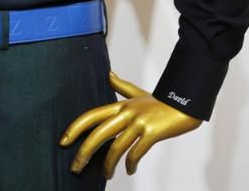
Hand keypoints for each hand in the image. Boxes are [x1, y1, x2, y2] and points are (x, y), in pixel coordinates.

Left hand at [58, 68, 202, 178]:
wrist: (184, 102)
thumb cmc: (160, 101)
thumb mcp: (137, 93)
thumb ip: (121, 86)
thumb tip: (108, 74)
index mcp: (121, 105)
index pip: (92, 115)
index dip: (76, 127)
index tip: (64, 141)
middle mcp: (127, 113)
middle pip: (99, 133)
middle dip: (84, 152)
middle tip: (75, 167)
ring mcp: (139, 123)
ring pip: (116, 147)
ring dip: (108, 164)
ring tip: (106, 175)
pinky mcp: (152, 133)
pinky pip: (136, 152)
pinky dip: (131, 164)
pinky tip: (129, 170)